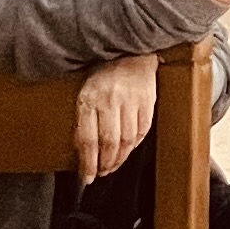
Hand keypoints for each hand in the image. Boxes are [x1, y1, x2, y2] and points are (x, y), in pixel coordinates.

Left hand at [74, 52, 160, 181]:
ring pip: (126, 141)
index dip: (87, 163)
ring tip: (112, 166)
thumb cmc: (103, 74)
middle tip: (100, 174)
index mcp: (89, 98)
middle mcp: (110, 100)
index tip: (86, 177)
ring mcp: (130, 101)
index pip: (87, 139)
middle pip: (108, 143)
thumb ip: (82, 118)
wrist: (130, 51)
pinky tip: (127, 150)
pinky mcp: (147, 101)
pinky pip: (141, 131)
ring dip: (119, 159)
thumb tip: (81, 150)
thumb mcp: (84, 92)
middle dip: (104, 164)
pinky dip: (134, 146)